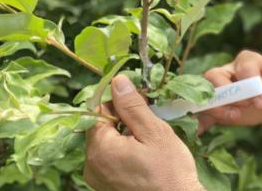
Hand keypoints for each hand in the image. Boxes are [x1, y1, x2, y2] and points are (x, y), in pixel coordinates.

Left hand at [84, 75, 203, 190]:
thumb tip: (118, 81)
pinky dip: (125, 152)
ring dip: (125, 137)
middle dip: (124, 120)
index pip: (98, 111)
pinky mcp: (105, 187)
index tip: (141, 103)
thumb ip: (133, 106)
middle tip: (150, 122)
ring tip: (150, 142)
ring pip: (107, 144)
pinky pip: (110, 161)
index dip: (119, 102)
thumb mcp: (155, 132)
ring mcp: (97, 179)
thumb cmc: (170, 170)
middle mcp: (91, 165)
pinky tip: (145, 156)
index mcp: (100, 149)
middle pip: (101, 128)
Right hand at [197, 50, 261, 132]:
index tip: (261, 101)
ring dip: (216, 108)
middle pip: (214, 77)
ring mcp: (220, 89)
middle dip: (227, 94)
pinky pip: (202, 113)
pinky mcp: (217, 107)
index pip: (243, 67)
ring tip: (235, 116)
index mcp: (247, 60)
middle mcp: (229, 71)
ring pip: (205, 95)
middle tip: (245, 106)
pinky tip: (198, 132)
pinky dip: (199, 122)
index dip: (250, 84)